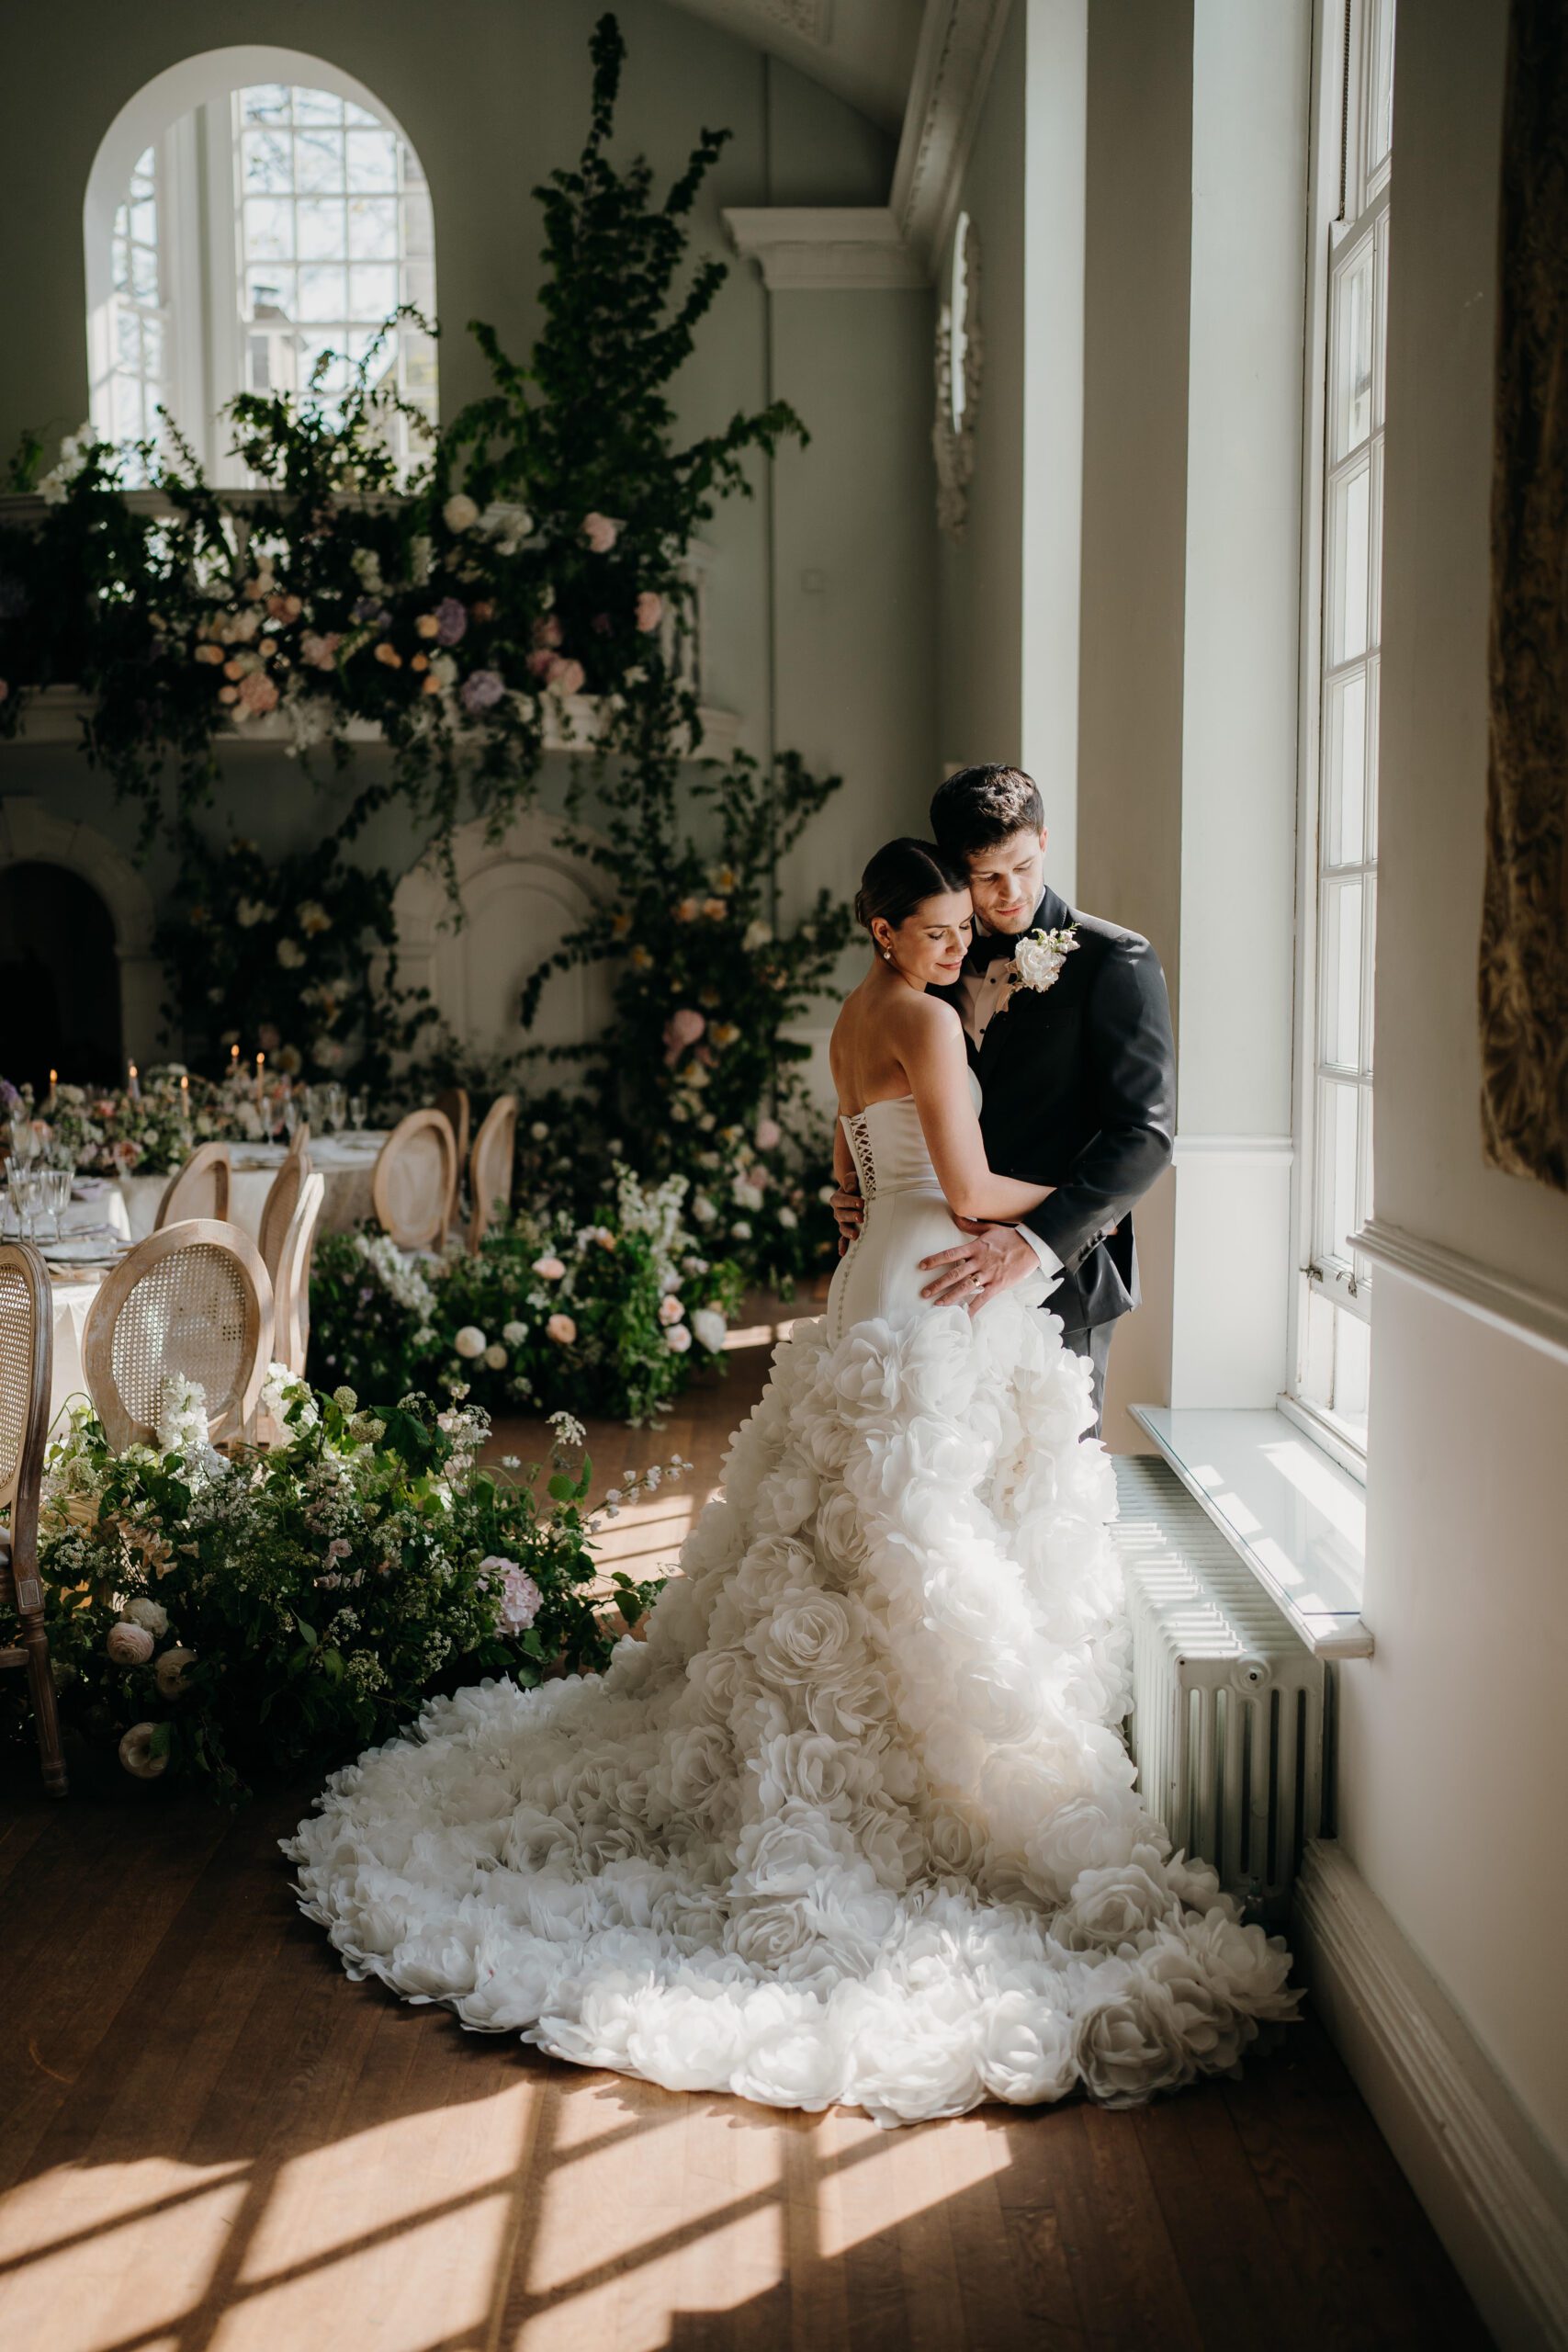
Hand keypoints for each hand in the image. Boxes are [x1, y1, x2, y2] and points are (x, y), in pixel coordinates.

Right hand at [830, 1185, 863, 1257]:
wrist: (860, 1190)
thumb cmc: (858, 1183)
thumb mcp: (854, 1177)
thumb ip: (851, 1180)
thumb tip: (850, 1188)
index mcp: (837, 1199)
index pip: (840, 1200)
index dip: (849, 1201)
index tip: (861, 1202)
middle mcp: (838, 1211)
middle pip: (841, 1215)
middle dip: (851, 1216)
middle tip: (861, 1217)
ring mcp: (842, 1222)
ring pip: (842, 1227)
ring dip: (848, 1232)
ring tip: (856, 1235)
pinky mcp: (848, 1229)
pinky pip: (843, 1239)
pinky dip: (842, 1245)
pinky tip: (843, 1253)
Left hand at [918, 1220, 1039, 1314]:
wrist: (1031, 1245)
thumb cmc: (1009, 1236)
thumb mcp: (988, 1227)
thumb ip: (970, 1226)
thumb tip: (955, 1216)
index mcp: (975, 1248)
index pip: (950, 1254)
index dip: (935, 1260)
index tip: (922, 1266)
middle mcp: (979, 1262)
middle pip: (954, 1274)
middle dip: (937, 1284)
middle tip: (924, 1293)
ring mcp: (988, 1274)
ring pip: (965, 1287)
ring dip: (950, 1297)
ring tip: (937, 1304)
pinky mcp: (998, 1284)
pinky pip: (983, 1298)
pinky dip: (973, 1308)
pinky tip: (964, 1315)